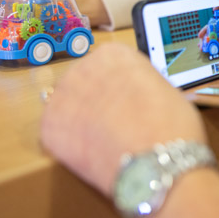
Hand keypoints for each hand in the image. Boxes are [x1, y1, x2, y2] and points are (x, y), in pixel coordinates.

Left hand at [39, 43, 205, 196]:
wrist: (156, 163)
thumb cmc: (170, 128)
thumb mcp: (164, 89)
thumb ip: (140, 84)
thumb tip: (135, 95)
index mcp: (114, 54)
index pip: (109, 64)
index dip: (121, 86)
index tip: (128, 99)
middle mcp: (83, 68)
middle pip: (85, 82)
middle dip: (96, 101)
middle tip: (115, 122)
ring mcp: (62, 97)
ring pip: (68, 106)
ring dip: (81, 120)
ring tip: (105, 140)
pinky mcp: (48, 128)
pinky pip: (56, 133)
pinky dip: (70, 144)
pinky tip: (92, 152)